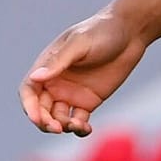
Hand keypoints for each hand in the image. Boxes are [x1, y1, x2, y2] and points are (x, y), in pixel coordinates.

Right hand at [19, 12, 146, 136]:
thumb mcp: (80, 43)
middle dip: (45, 122)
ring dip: (63, 126)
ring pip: (58, 118)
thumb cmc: (101, 31)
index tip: (37, 119)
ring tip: (78, 125)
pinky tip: (86, 129)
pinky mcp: (88, 101)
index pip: (29, 91)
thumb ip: (58, 61)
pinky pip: (78, 121)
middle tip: (58, 128)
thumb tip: (35, 77)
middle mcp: (55, 81)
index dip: (29, 107)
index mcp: (48, 65)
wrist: (130, 33)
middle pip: (41, 109)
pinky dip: (79, 129)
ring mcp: (71, 93)